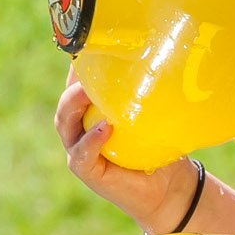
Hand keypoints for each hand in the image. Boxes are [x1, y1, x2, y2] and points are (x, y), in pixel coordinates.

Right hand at [54, 69, 198, 233]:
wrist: (169, 187)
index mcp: (90, 113)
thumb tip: (165, 54)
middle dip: (72, 84)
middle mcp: (79, 129)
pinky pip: (82, 154)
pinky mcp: (87, 171)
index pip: (75, 86)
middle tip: (86, 69)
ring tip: (87, 92)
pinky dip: (91, 140)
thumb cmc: (159, 146)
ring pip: (64, 124)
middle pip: (64, 103)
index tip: (86, 46)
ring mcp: (79, 150)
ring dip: (74, 105)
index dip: (76, 68)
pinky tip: (105, 127)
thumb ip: (148, 92)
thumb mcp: (153, 114)